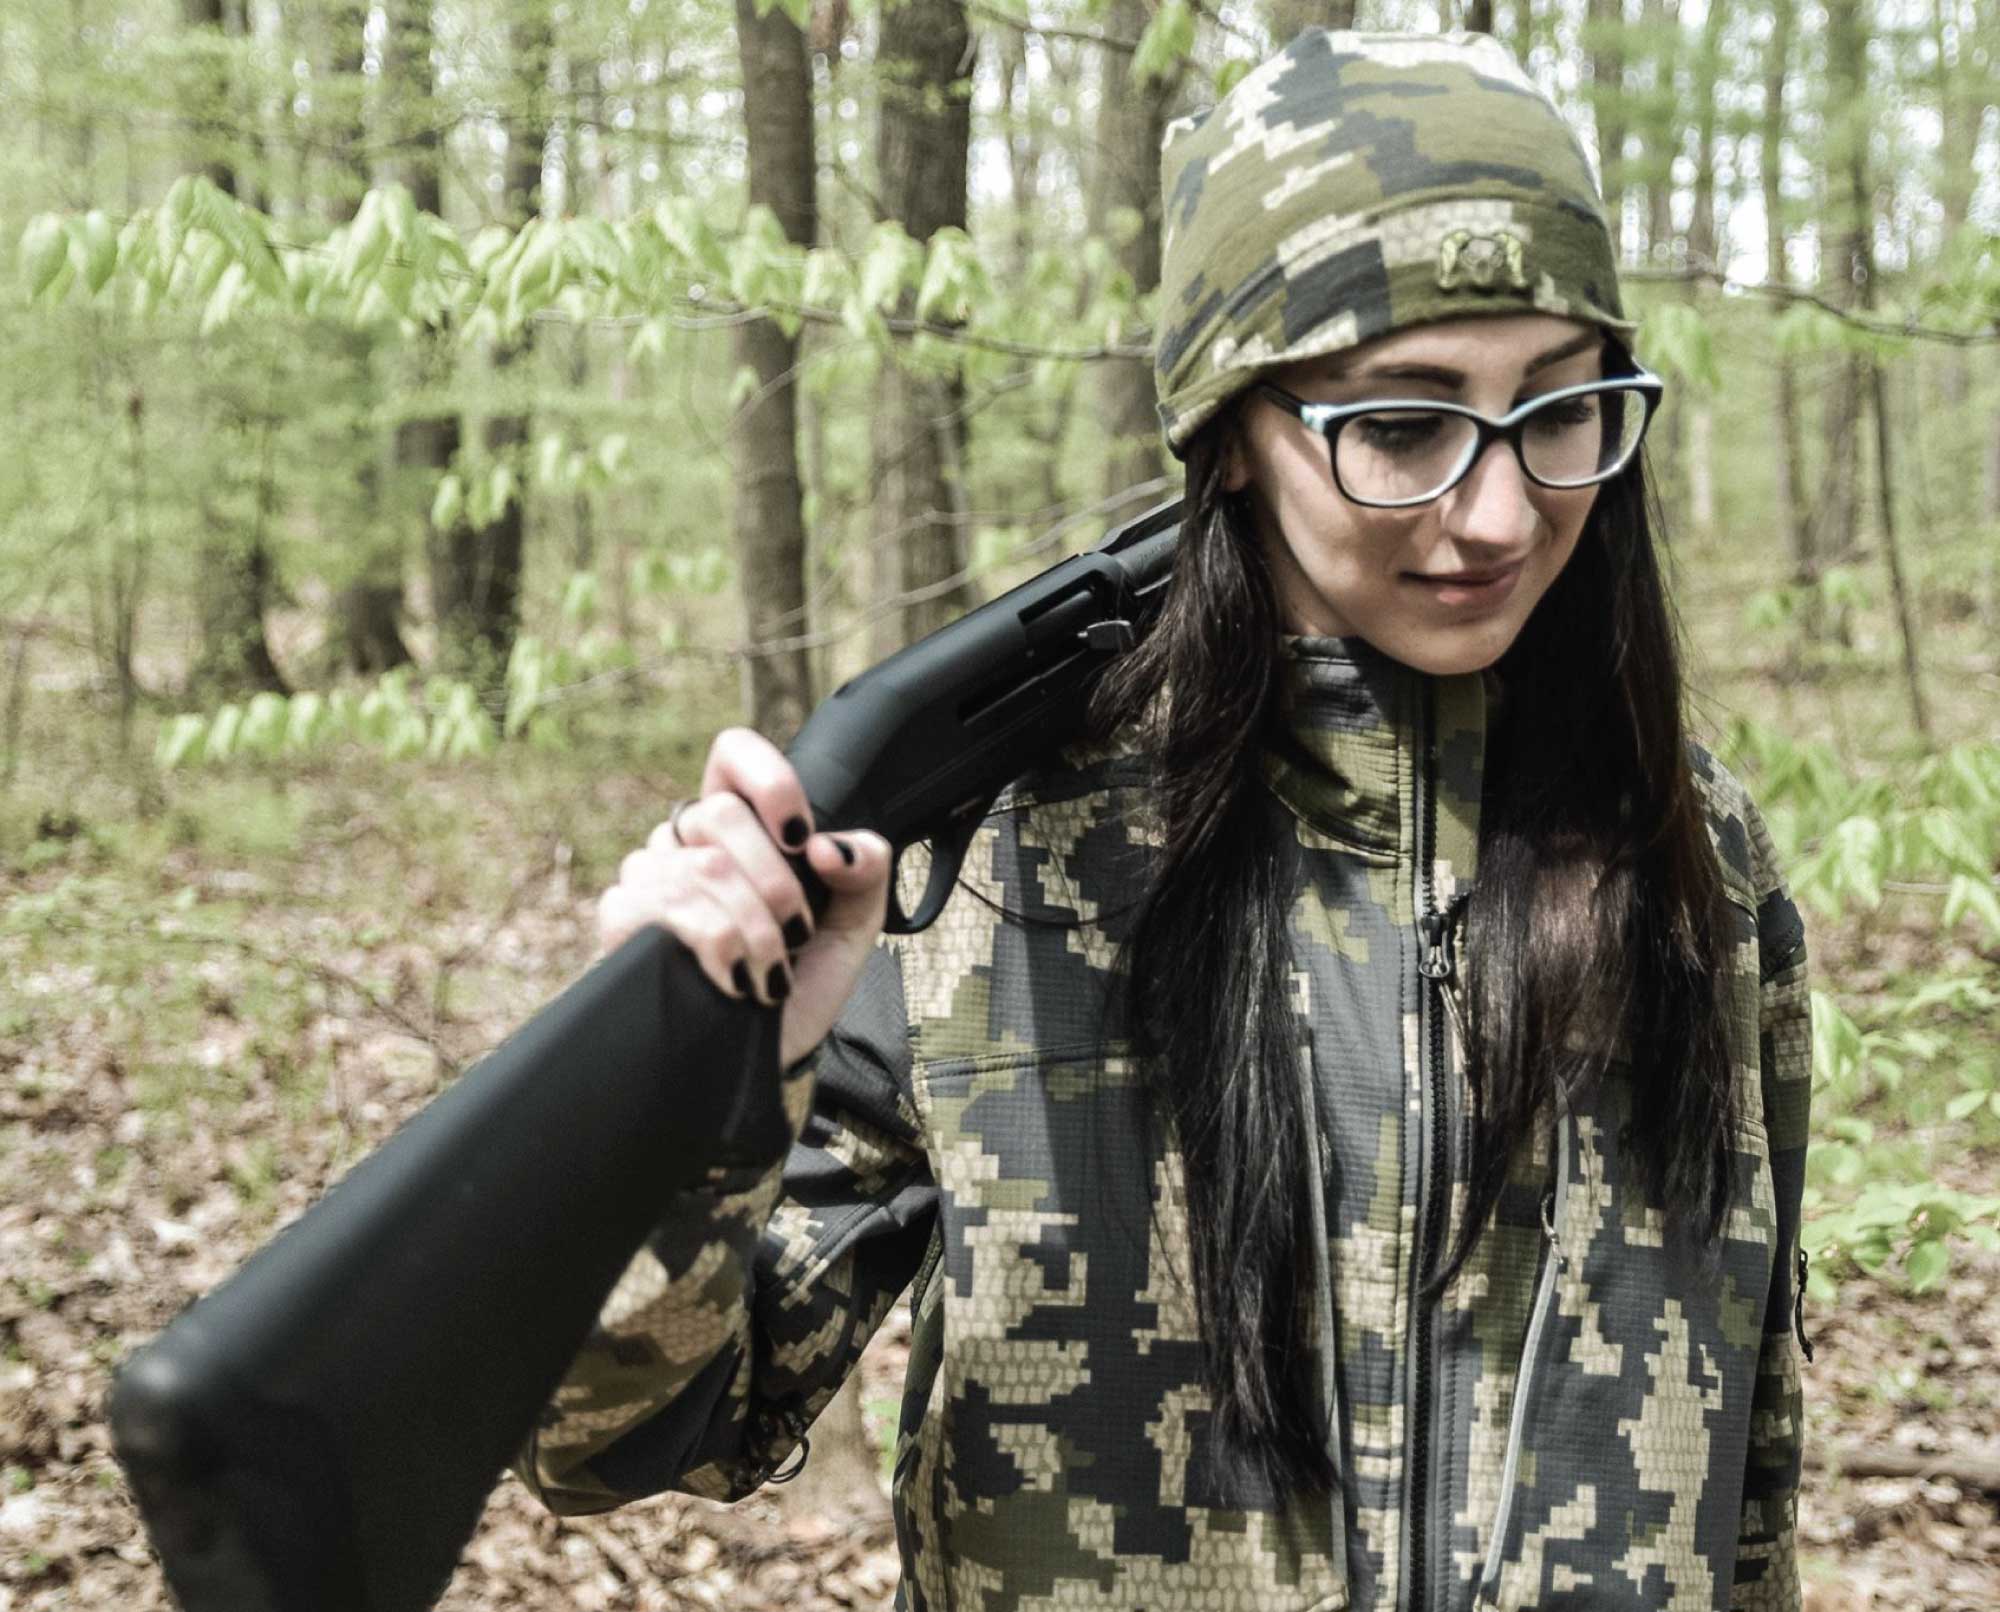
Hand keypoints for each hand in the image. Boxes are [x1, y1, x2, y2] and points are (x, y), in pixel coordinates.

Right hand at [596, 727, 892, 1069]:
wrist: (765, 1060)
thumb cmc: (799, 985)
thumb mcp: (854, 926)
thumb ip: (866, 869)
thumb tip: (826, 846)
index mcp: (740, 828)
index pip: (733, 754)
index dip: (768, 779)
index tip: (800, 835)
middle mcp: (685, 842)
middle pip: (721, 813)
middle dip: (776, 883)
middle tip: (796, 933)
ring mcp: (647, 880)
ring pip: (702, 866)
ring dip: (756, 929)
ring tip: (770, 974)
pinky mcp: (622, 923)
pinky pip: (666, 907)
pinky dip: (717, 947)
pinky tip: (731, 981)